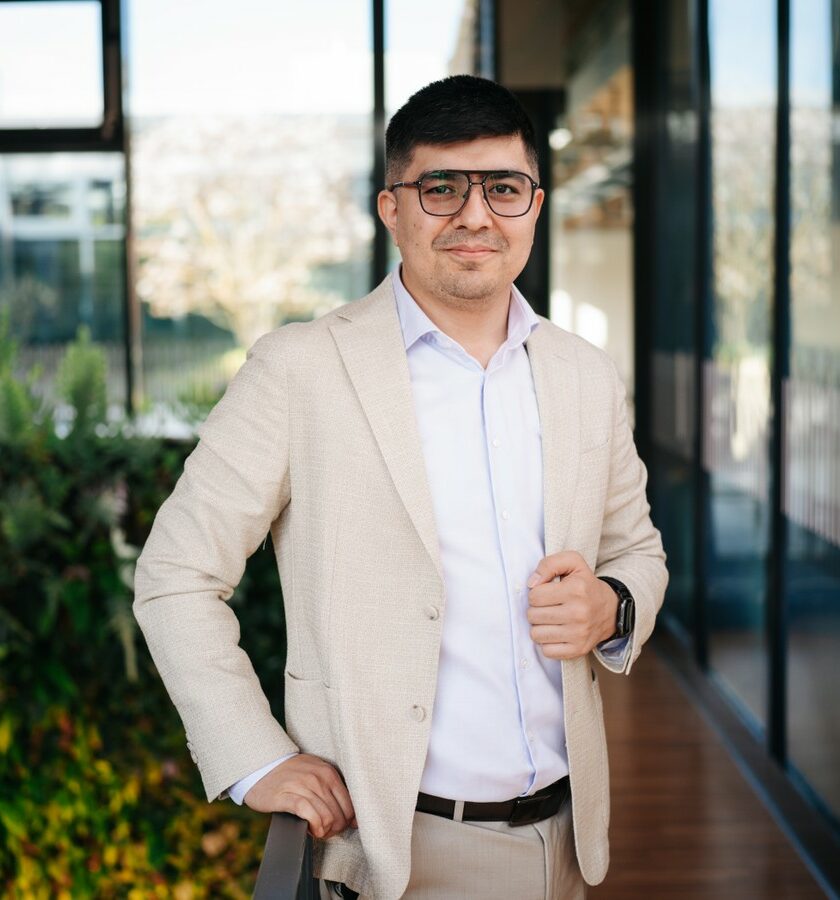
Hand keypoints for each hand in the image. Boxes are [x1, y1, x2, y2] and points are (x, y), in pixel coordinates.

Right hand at [243, 753, 357, 838]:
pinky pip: (308, 814)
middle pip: (339, 814)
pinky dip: (313, 826)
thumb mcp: (316, 774)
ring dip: (324, 831)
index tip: (338, 827)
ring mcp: (302, 785)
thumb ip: (334, 792)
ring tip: (317, 831)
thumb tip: (353, 818)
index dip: (347, 822)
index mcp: (328, 772)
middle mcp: (318, 777)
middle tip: (325, 832)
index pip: (349, 805)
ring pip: (326, 816)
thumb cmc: (291, 774)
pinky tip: (310, 829)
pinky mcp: (286, 796)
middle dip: (334, 829)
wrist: (262, 766)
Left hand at [526, 551, 617, 659]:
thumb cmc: (585, 584)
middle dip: (536, 610)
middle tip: (548, 607)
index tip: (546, 593)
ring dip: (539, 627)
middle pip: (532, 616)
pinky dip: (547, 643)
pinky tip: (555, 633)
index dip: (536, 593)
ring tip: (550, 620)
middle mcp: (578, 613)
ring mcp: (579, 634)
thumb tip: (531, 584)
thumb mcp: (572, 563)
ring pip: (536, 635)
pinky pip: (546, 651)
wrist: (610, 610)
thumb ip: (549, 564)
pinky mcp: (578, 650)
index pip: (534, 596)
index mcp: (575, 590)